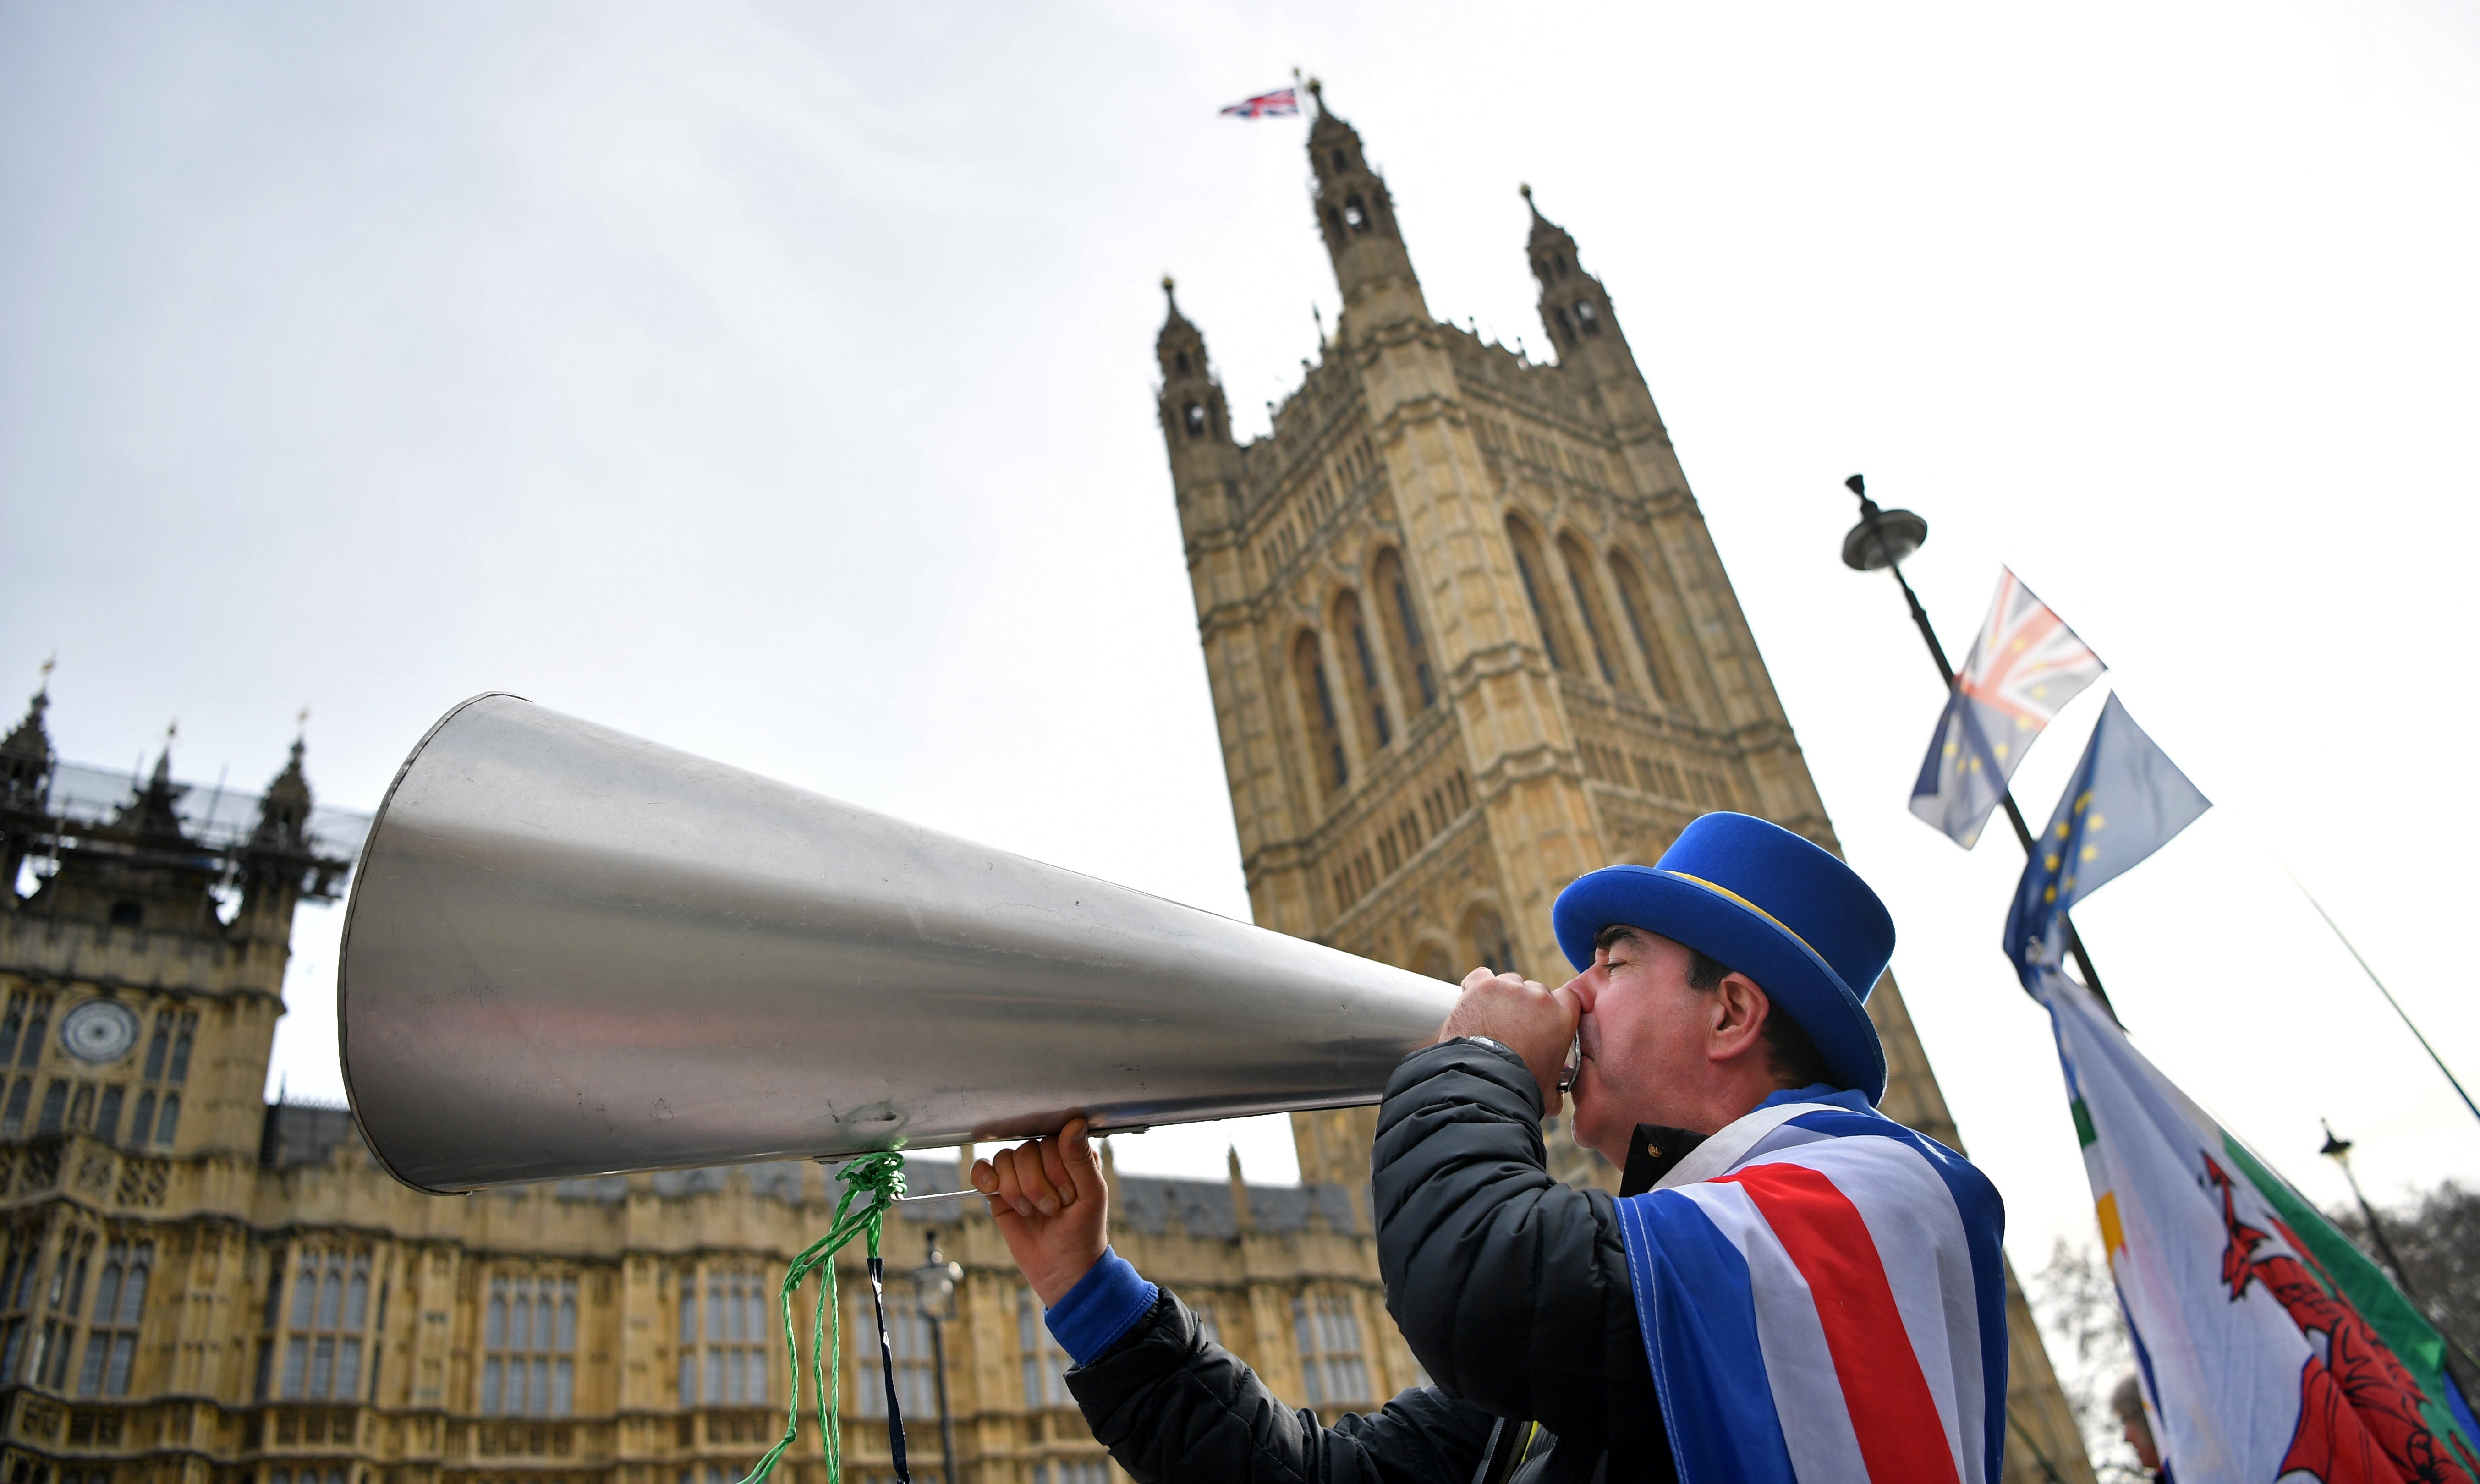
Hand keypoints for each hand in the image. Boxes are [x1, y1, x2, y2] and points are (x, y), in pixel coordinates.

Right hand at [970, 1117, 1108, 1305]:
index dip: (1056, 1169)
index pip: (1053, 1140)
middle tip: (1052, 1209)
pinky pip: (983, 1168)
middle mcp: (1046, 1160)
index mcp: (1072, 1155)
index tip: (1068, 1196)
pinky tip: (993, 1189)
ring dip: (1017, 1190)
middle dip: (1037, 1185)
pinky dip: (984, 1176)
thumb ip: (1081, 1160)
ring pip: (1005, 1159)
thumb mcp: (1091, 1196)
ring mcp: (1021, 1174)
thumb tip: (1074, 1124)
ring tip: (1032, 1211)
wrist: (1062, 1270)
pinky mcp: (999, 1191)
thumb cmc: (1083, 1233)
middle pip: (1027, 1149)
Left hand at [1438, 967, 1581, 1117]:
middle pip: (1535, 990)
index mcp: (1563, 1018)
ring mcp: (1510, 989)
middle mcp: (1539, 998)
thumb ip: (1558, 1083)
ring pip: (1509, 983)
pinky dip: (1477, 987)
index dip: (1554, 1006)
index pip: (1567, 997)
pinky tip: (1474, 1003)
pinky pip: (1481, 977)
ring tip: (1491, 1021)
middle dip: (1525, 1006)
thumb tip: (1557, 1092)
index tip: (1543, 1018)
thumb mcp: (1551, 1091)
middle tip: (1512, 1028)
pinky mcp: (1483, 987)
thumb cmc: (1519, 1090)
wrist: (1483, 1084)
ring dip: (1502, 997)